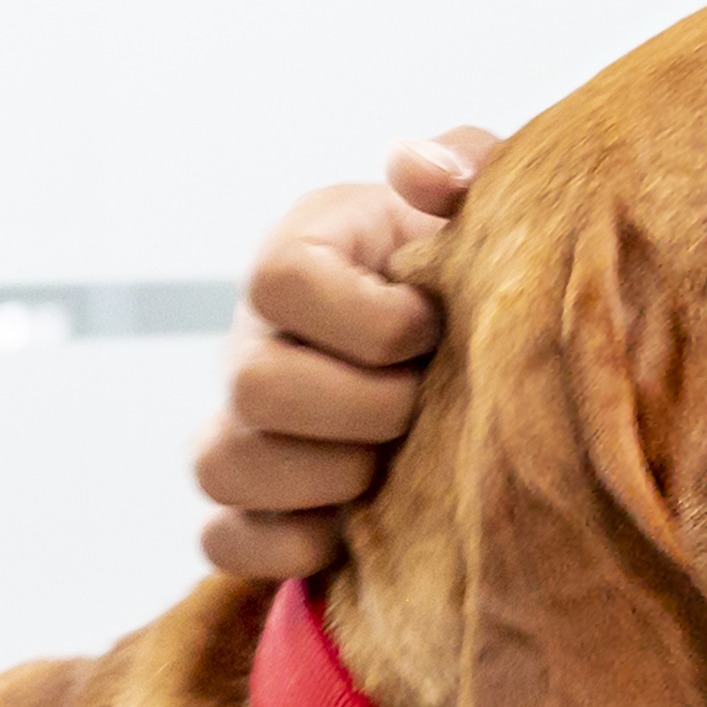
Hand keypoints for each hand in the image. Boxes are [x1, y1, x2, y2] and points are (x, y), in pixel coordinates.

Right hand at [191, 128, 497, 577]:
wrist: (468, 350)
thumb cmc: (469, 270)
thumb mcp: (486, 201)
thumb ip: (465, 162)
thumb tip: (417, 168)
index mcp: (299, 255)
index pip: (278, 280)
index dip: (367, 319)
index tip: (430, 327)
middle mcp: (251, 339)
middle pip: (252, 384)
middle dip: (360, 408)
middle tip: (422, 404)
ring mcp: (239, 424)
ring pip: (220, 465)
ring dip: (323, 478)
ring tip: (390, 466)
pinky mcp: (248, 503)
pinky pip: (222, 540)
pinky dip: (286, 544)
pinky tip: (355, 529)